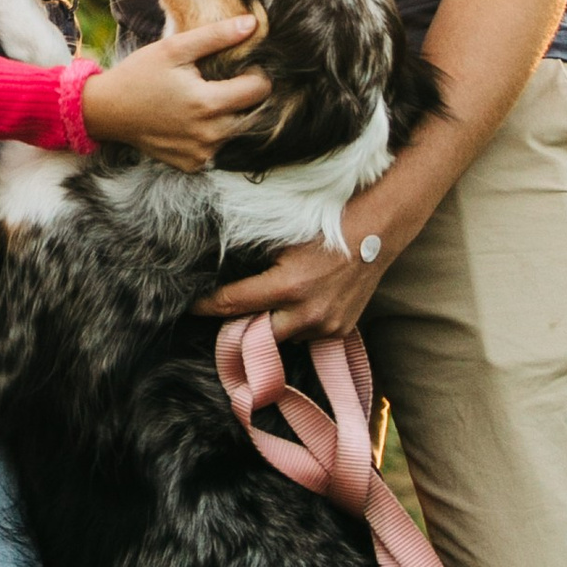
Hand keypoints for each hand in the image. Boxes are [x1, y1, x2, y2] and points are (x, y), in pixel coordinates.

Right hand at [80, 20, 269, 171]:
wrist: (107, 111)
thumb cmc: (139, 74)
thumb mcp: (174, 48)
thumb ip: (216, 36)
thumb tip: (252, 24)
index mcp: (207, 104)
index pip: (260, 90)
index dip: (258, 74)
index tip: (243, 67)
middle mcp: (208, 135)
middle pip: (254, 114)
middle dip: (248, 97)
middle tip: (228, 82)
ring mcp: (201, 154)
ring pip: (238, 133)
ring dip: (233, 117)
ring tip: (209, 99)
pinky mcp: (192, 165)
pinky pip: (219, 149)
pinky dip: (215, 134)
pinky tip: (196, 120)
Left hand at [200, 228, 390, 341]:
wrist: (376, 234)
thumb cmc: (326, 229)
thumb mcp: (282, 241)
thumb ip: (253, 264)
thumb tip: (220, 274)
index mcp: (287, 287)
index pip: (232, 305)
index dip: (206, 306)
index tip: (190, 306)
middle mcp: (306, 313)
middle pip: (255, 334)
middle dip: (242, 325)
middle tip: (234, 312)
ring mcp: (325, 326)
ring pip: (282, 337)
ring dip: (274, 324)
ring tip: (279, 299)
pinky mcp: (339, 331)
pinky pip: (306, 334)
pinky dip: (299, 323)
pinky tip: (305, 302)